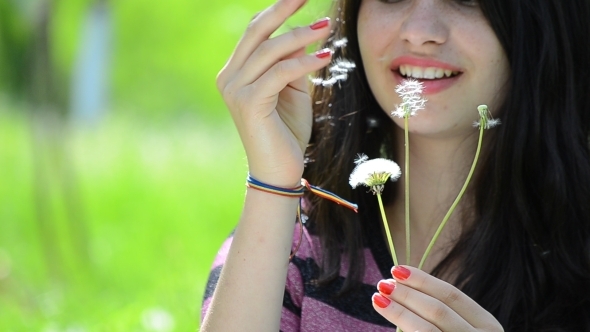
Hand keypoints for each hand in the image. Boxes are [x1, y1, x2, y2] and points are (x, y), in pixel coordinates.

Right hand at [216, 0, 332, 186]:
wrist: (279, 171)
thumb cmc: (287, 132)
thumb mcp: (292, 90)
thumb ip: (293, 62)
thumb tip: (304, 32)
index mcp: (236, 72)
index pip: (255, 32)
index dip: (277, 11)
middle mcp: (229, 77)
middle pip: (256, 31)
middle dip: (283, 8)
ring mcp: (235, 90)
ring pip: (270, 50)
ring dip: (301, 35)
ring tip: (326, 27)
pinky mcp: (248, 103)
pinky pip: (280, 73)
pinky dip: (304, 62)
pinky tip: (325, 57)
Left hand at [372, 265, 503, 331]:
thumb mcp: (458, 330)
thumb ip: (439, 314)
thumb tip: (400, 284)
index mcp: (488, 326)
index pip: (452, 296)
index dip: (423, 280)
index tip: (396, 269)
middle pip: (438, 311)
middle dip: (407, 294)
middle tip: (382, 284)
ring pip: (426, 330)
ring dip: (399, 312)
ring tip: (378, 298)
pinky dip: (403, 330)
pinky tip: (389, 319)